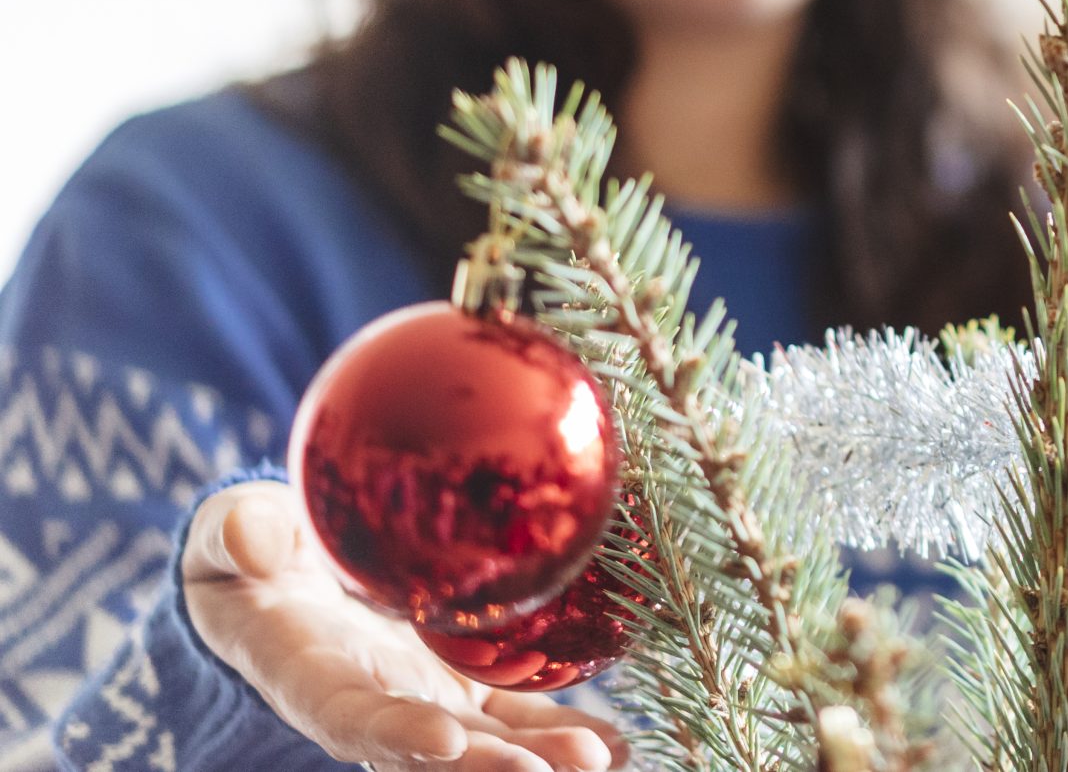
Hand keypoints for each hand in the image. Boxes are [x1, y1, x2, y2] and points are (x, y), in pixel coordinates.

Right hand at [182, 482, 626, 771]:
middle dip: (489, 767)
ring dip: (540, 752)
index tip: (445, 741)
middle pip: (432, 749)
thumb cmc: (250, 551)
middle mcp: (376, 703)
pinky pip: (516, 712)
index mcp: (310, 675)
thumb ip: (235, 536)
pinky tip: (620, 744)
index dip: (394, 736)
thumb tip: (248, 537)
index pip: (352, 718)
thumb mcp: (231, 536)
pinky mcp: (465, 683)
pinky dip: (564, 728)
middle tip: (551, 771)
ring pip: (487, 738)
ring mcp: (426, 699)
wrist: (281, 579)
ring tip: (601, 757)